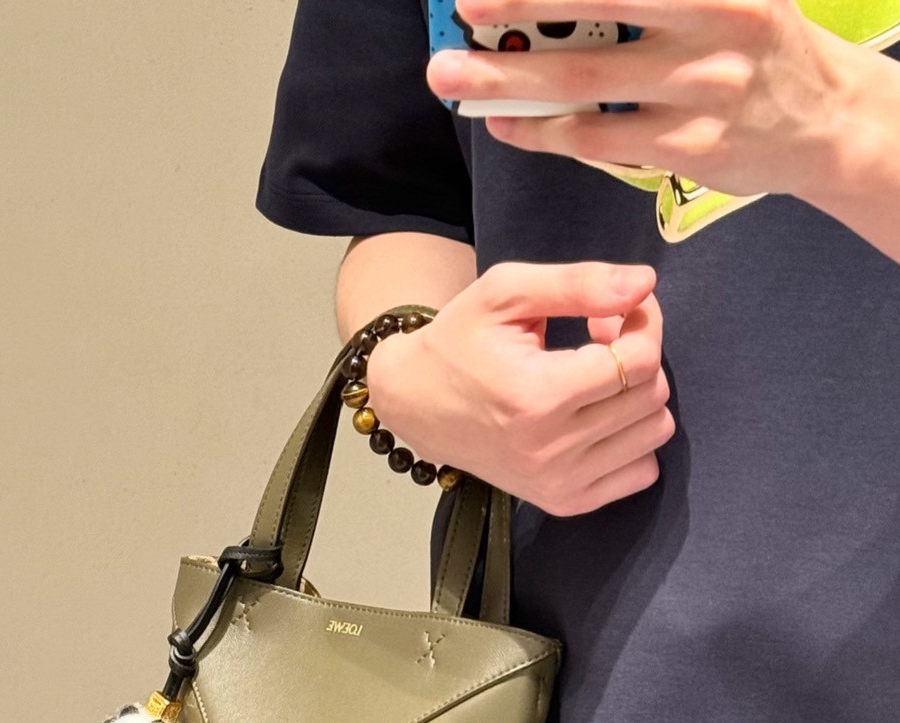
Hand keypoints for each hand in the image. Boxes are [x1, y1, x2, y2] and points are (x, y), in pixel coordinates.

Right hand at [365, 260, 674, 517]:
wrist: (418, 405)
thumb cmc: (460, 342)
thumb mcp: (505, 292)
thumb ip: (578, 283)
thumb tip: (645, 284)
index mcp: (536, 396)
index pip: (639, 360)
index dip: (640, 323)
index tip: (611, 313)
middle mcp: (551, 450)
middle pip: (651, 395)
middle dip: (637, 355)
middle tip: (597, 341)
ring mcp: (560, 483)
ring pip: (655, 432)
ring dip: (638, 397)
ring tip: (596, 380)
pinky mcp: (565, 502)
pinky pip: (642, 472)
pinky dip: (633, 441)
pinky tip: (598, 419)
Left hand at [426, 0, 855, 201]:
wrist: (825, 121)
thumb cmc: (756, 44)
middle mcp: (714, 27)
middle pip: (596, 16)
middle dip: (518, 14)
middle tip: (459, 14)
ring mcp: (701, 93)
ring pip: (586, 88)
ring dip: (510, 83)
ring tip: (453, 80)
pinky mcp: (688, 150)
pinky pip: (598, 140)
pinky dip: (544, 132)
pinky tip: (506, 124)